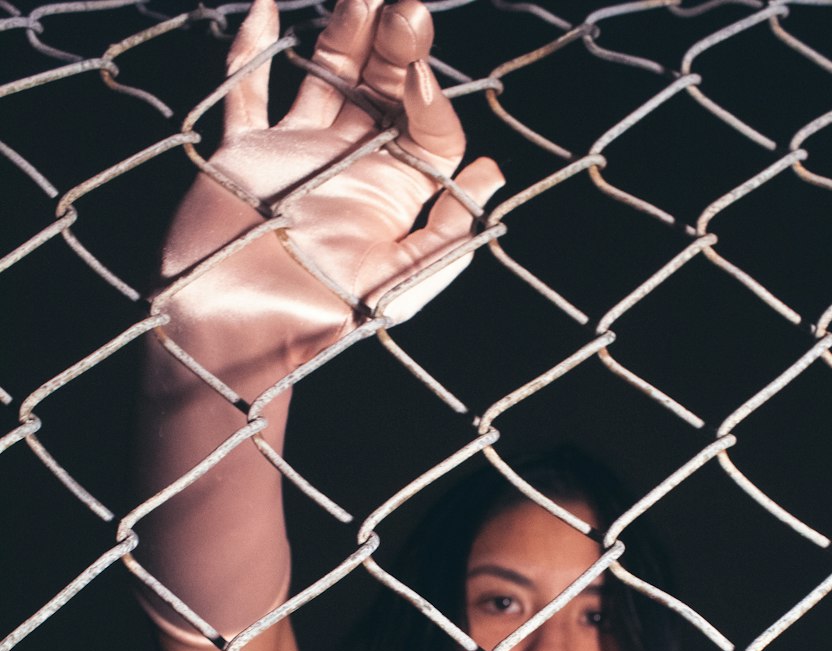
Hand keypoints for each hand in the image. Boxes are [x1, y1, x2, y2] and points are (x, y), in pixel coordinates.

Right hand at [153, 0, 501, 396]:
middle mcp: (350, 167)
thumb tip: (493, 173)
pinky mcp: (246, 153)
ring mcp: (297, 153)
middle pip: (381, 89)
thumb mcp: (399, 284)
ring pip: (326, 76)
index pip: (427, 130)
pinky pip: (249, 91)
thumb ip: (446, 233)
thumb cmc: (321, 320)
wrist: (237, 336)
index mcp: (393, 196)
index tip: (418, 82)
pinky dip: (252, 50)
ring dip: (343, 32)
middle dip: (395, 46)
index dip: (429, 99)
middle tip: (405, 9)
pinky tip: (264, 9)